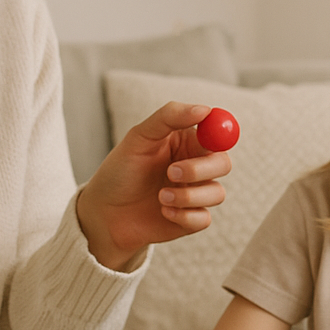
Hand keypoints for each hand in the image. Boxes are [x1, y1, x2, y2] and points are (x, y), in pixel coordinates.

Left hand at [76, 102, 231, 270]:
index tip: (205, 138)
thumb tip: (205, 110)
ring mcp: (196, 194)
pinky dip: (183, 216)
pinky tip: (162, 212)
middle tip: (172, 172)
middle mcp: (196, 167)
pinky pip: (204, 218)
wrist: (105, 214)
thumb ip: (170, 117)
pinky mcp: (193, 220)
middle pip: (223, 163)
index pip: (217, 133)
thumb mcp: (139, 137)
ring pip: (217, 194)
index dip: (219, 133)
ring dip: (187, 196)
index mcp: (186, 142)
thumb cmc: (120, 172)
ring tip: (160, 197)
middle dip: (200, 169)